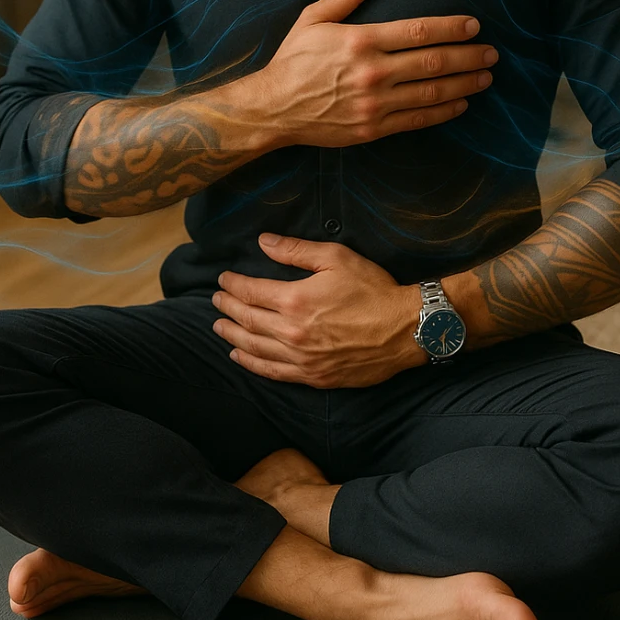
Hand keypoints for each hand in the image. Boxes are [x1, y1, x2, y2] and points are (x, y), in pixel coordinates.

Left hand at [211, 233, 426, 386]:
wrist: (405, 329)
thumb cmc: (373, 289)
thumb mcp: (336, 258)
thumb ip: (295, 250)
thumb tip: (263, 241)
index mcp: (295, 300)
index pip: (251, 292)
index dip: (233, 284)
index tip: (223, 279)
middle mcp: (292, 332)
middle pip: (247, 320)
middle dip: (227, 308)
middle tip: (215, 300)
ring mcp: (301, 358)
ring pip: (254, 348)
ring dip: (232, 336)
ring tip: (218, 327)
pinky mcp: (313, 377)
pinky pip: (272, 372)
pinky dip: (251, 364)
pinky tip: (239, 357)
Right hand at [250, 0, 497, 149]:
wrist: (273, 108)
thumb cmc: (294, 60)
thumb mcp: (313, 19)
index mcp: (361, 41)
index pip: (418, 31)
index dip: (451, 28)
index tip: (473, 25)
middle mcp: (373, 72)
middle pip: (433, 62)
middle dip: (468, 56)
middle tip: (491, 52)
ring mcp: (375, 104)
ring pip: (431, 93)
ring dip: (464, 84)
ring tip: (485, 76)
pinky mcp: (374, 129)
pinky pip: (417, 120)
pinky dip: (443, 111)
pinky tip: (460, 103)